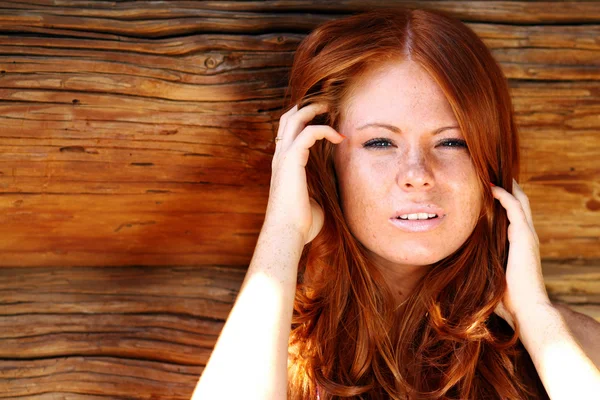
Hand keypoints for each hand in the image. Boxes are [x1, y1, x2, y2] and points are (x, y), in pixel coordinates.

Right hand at [265, 103, 344, 244]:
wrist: (287, 234)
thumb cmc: (301, 224)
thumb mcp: (314, 200)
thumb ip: (320, 188)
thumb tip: (335, 188)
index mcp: (284, 166)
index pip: (289, 132)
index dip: (305, 120)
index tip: (327, 119)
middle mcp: (280, 158)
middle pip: (287, 118)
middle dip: (306, 107)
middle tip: (326, 104)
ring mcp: (283, 158)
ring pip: (293, 119)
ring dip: (312, 109)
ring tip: (330, 107)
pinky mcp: (291, 161)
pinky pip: (308, 133)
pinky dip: (324, 130)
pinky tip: (339, 137)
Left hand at [491, 179, 550, 329]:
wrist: (527, 311)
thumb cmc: (506, 300)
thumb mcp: (488, 276)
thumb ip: (476, 267)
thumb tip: (449, 271)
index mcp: (518, 244)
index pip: (512, 214)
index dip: (501, 200)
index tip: (484, 190)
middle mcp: (525, 236)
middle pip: (518, 202)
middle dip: (505, 187)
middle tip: (487, 175)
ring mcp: (527, 235)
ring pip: (519, 200)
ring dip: (505, 186)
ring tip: (488, 174)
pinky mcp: (525, 237)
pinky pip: (515, 208)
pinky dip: (504, 195)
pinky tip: (491, 188)